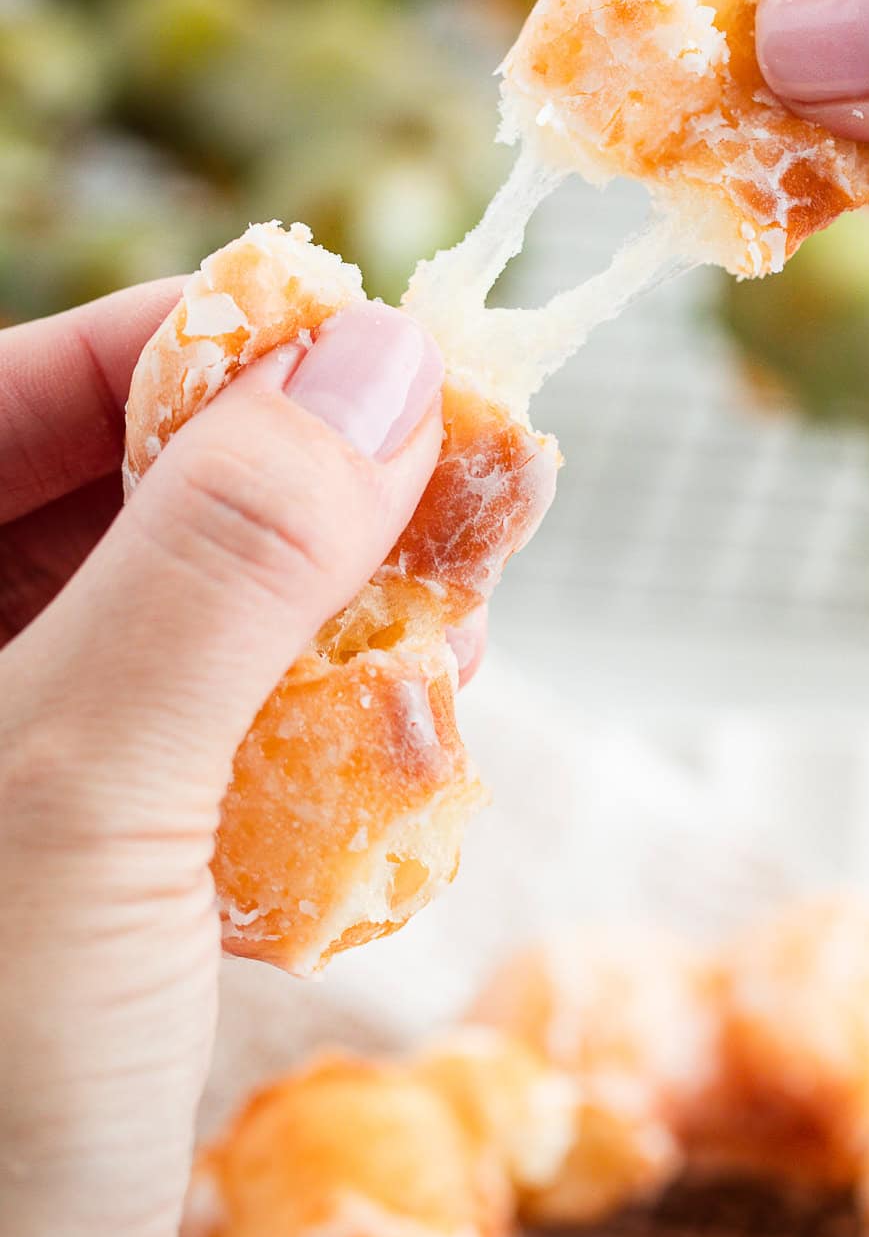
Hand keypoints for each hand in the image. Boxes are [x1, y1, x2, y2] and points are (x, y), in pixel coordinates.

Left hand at [0, 287, 535, 1236]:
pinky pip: (209, 746)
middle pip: (108, 496)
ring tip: (445, 637)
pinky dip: (311, 739)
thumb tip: (380, 361)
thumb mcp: (86, 789)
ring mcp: (8, 796)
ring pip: (179, 619)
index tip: (371, 344)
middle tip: (456, 488)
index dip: (189, 350)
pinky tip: (388, 771)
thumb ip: (224, 556)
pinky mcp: (78, 892)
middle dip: (287, 484)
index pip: (6, 394)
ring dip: (324, 616)